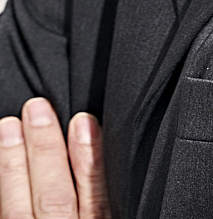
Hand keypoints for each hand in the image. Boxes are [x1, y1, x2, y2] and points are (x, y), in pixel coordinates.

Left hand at [0, 99, 108, 217]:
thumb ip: (98, 202)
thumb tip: (96, 142)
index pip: (96, 202)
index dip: (90, 161)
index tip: (84, 123)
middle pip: (54, 199)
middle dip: (46, 152)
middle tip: (37, 109)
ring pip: (17, 212)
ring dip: (13, 167)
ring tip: (9, 127)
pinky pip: (2, 215)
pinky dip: (0, 189)